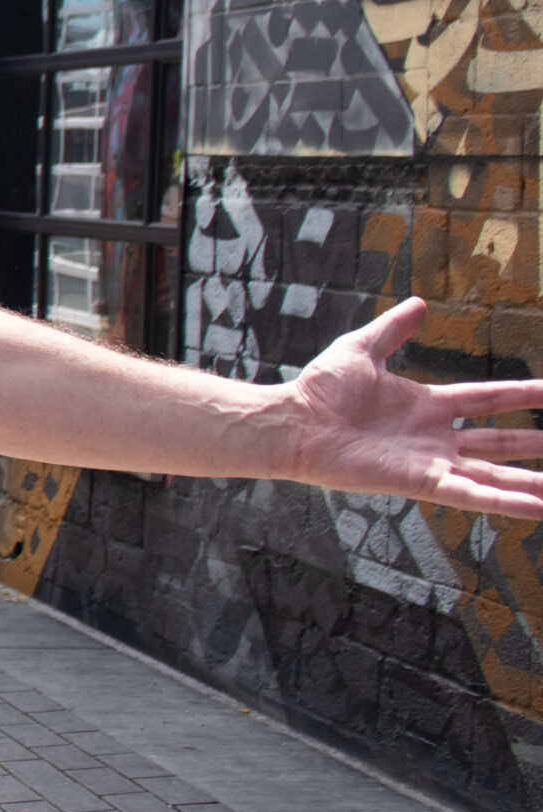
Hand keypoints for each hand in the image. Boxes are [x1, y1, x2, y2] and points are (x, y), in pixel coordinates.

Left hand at [283, 297, 542, 518]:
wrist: (293, 422)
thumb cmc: (319, 389)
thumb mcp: (362, 349)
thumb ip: (393, 330)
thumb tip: (420, 303)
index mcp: (428, 405)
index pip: (490, 398)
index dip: (526, 395)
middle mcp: (437, 436)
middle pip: (502, 440)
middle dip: (539, 443)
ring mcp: (431, 461)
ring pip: (495, 474)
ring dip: (532, 482)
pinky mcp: (420, 482)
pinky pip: (470, 494)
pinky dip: (505, 502)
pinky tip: (539, 507)